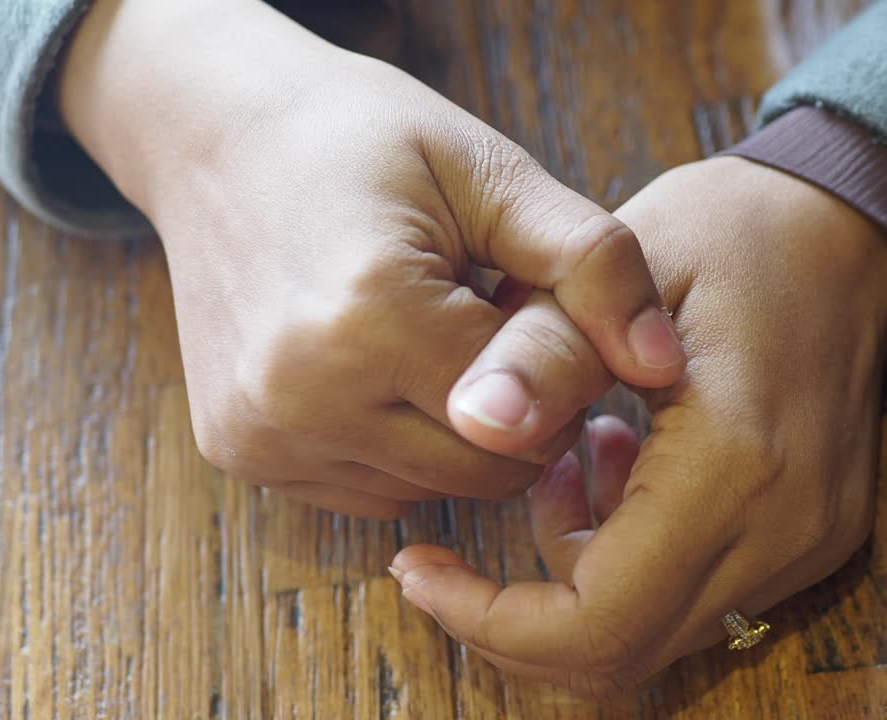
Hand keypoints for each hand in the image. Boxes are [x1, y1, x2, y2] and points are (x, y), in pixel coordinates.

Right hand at [57, 0, 685, 514]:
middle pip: (485, 467)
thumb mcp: (493, 173)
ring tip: (436, 336)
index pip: (530, 411)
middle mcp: (299, 396)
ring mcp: (260, 434)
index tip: (538, 302)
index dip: (559, 362)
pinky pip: (371, 490)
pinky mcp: (241, 453)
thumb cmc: (363, 141)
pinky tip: (389, 372)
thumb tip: (666, 366)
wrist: (220, 138)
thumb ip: (594, 266)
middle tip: (490, 318)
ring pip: (432, 489)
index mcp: (368, 317)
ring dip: (460, 433)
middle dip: (519, 409)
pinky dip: (403, 449)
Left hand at [390, 157, 886, 692]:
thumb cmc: (734, 231)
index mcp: (735, 464)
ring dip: (575, 576)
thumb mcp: (622, 266)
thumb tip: (470, 423)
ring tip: (556, 466)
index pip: (598, 622)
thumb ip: (544, 354)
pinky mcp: (812, 538)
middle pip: (622, 653)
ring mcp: (808, 542)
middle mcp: (784, 528)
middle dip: (515, 616)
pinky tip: (611, 467)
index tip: (420, 568)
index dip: (489, 618)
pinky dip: (626, 561)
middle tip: (451, 549)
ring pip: (654, 632)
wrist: (850, 230)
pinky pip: (695, 597)